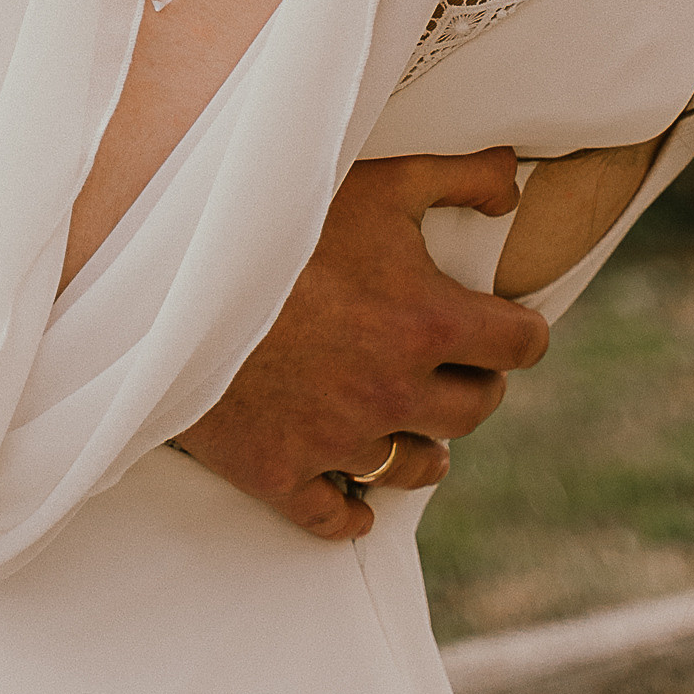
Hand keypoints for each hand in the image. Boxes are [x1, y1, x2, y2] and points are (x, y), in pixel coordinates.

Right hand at [172, 150, 548, 543]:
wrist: (172, 268)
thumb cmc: (282, 214)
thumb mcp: (377, 179)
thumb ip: (457, 177)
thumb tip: (515, 185)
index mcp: (427, 322)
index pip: (518, 346)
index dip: (521, 331)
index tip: (512, 325)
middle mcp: (395, 392)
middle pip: (474, 408)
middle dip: (475, 382)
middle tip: (458, 363)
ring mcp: (337, 440)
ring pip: (416, 467)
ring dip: (426, 447)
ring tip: (419, 430)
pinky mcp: (279, 471)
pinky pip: (333, 516)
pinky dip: (350, 511)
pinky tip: (355, 502)